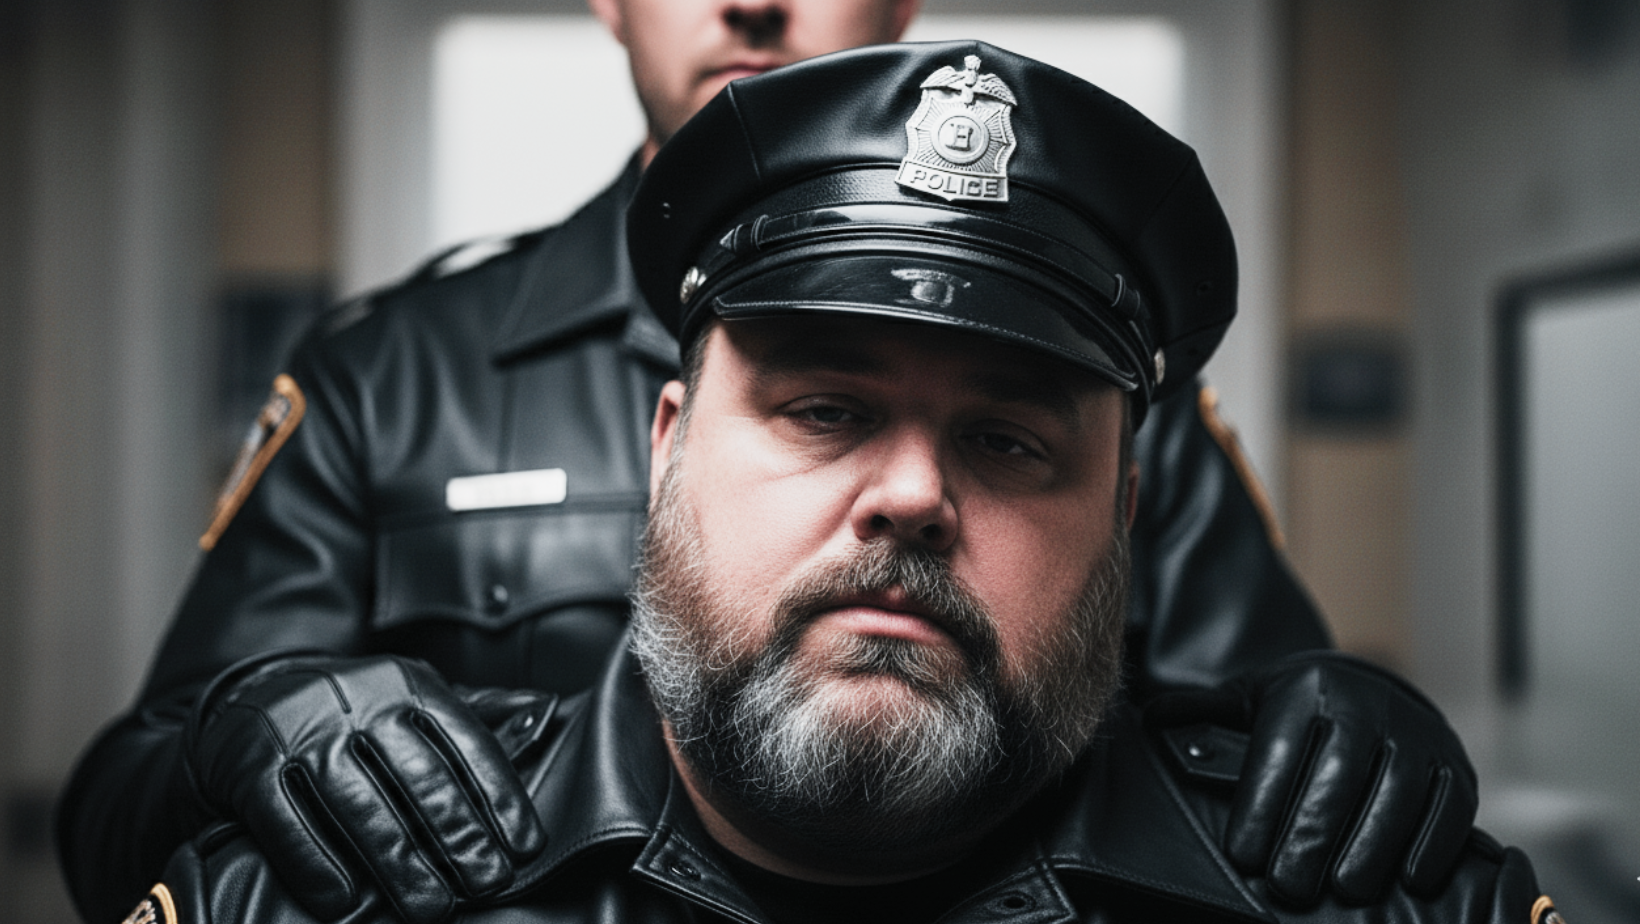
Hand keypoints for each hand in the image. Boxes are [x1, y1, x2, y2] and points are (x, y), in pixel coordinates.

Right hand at [185, 654, 548, 923]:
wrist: (246, 696)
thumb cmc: (352, 709)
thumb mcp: (413, 697)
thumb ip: (477, 711)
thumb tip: (546, 710)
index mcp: (407, 684)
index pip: (467, 740)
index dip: (499, 796)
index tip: (524, 847)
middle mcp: (357, 699)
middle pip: (419, 777)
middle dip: (459, 836)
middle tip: (487, 884)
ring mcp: (301, 730)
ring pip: (360, 804)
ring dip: (398, 863)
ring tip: (431, 907)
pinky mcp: (249, 765)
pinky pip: (288, 820)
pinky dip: (318, 863)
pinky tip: (347, 901)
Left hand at [1149, 651, 1477, 906]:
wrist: (1371, 688)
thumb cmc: (1300, 709)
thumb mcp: (1250, 700)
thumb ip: (1205, 714)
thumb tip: (1152, 719)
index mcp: (1307, 690)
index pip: (1281, 752)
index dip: (1263, 807)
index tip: (1244, 856)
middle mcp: (1367, 705)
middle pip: (1338, 777)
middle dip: (1311, 836)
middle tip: (1286, 886)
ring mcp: (1417, 733)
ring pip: (1396, 793)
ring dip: (1371, 847)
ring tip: (1343, 890)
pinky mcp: (1456, 763)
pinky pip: (1450, 805)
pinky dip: (1433, 844)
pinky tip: (1408, 880)